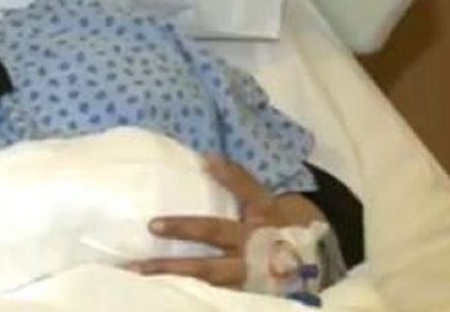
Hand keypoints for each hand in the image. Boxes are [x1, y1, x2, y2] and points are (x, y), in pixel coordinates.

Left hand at [131, 156, 324, 288]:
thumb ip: (237, 180)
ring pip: (208, 272)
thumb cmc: (275, 226)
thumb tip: (205, 158)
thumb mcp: (264, 201)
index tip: (205, 161)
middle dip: (185, 230)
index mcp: (263, 216)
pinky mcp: (243, 292)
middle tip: (152, 225)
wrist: (311, 267)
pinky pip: (209, 292)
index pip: (246, 190)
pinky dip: (183, 288)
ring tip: (139, 267)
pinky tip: (156, 286)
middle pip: (217, 233)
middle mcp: (254, 244)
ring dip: (172, 270)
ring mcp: (248, 272)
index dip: (228, 176)